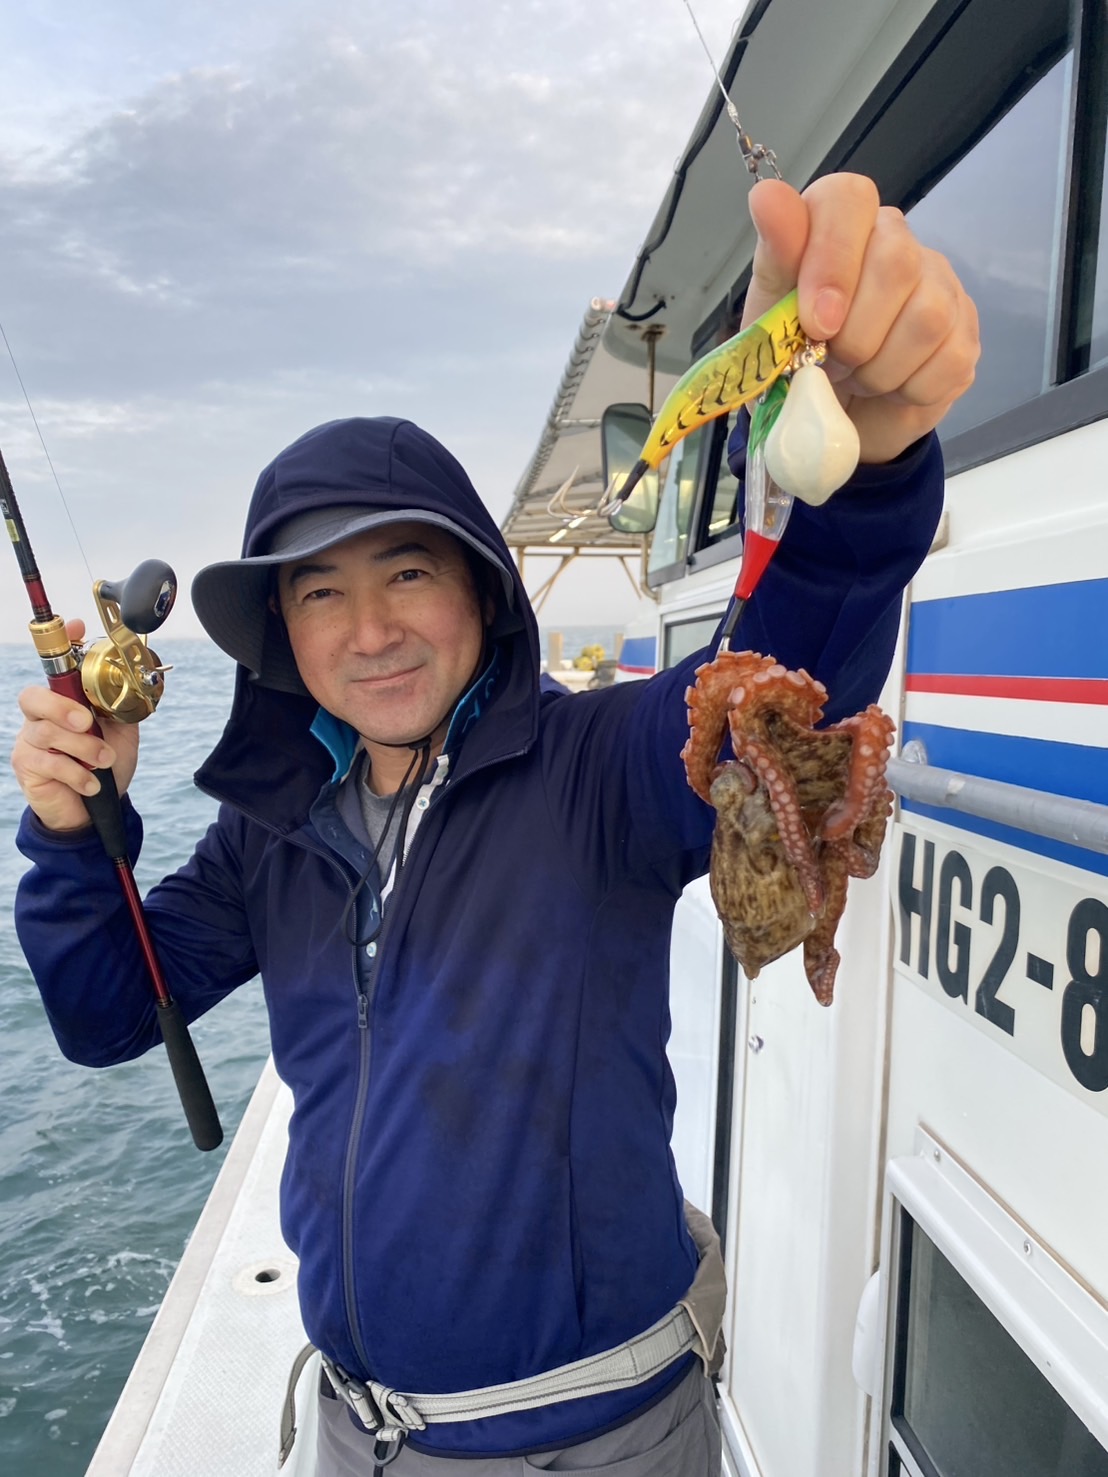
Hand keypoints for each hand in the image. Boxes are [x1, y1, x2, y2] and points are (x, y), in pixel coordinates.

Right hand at [11, 619, 139, 832]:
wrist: (94, 811)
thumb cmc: (104, 767)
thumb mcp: (121, 733)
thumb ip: (121, 707)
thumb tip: (135, 680)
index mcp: (65, 702)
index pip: (55, 668)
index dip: (62, 644)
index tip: (77, 625)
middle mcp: (42, 716)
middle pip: (34, 697)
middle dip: (62, 709)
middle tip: (88, 724)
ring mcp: (30, 740)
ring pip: (46, 732)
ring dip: (83, 749)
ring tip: (103, 762)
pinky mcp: (26, 765)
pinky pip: (47, 762)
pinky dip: (76, 773)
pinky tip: (91, 783)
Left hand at [741, 174, 979, 464]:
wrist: (833, 421)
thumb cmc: (797, 363)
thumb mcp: (770, 319)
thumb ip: (776, 260)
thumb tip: (768, 196)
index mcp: (843, 225)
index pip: (850, 199)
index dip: (833, 260)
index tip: (816, 323)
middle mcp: (898, 242)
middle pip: (897, 263)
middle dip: (854, 334)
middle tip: (831, 362)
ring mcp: (940, 286)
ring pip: (927, 316)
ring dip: (879, 368)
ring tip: (857, 377)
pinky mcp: (965, 334)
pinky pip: (947, 361)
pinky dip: (907, 390)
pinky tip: (889, 389)